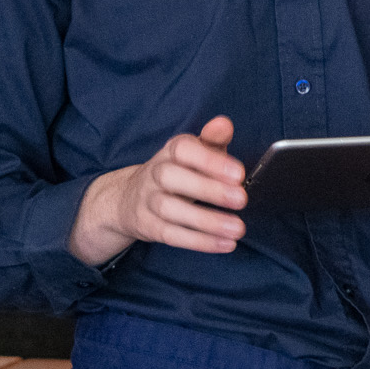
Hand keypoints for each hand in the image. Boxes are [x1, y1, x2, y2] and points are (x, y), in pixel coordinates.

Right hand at [69, 115, 246, 264]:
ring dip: (207, 221)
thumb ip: (212, 140)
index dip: (209, 160)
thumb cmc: (177, 172)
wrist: (128, 199)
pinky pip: (171, 235)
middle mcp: (155, 174)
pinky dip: (199, 242)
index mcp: (171, 152)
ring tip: (238, 228)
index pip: (183, 149)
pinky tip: (225, 244)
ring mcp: (148, 201)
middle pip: (173, 178)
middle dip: (208, 189)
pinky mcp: (149, 227)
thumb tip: (223, 124)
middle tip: (241, 199)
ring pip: (171, 210)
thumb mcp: (194, 153)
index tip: (239, 173)